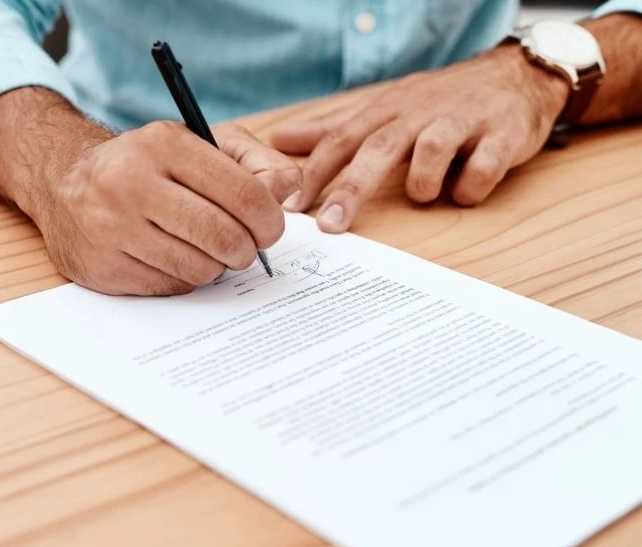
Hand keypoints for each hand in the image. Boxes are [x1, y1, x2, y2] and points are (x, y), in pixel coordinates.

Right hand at [33, 122, 300, 295]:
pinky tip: (167, 256)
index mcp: (164, 145)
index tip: (269, 228)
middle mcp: (131, 183)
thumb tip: (288, 193)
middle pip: (224, 236)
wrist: (64, 185)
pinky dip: (181, 277)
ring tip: (201, 248)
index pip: (244, 193)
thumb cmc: (146, 165)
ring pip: (200, 269)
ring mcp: (112, 228)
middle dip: (246, 250)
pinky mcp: (103, 266)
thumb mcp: (199, 143)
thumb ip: (254, 162)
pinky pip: (170, 286)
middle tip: (244, 248)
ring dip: (213, 266)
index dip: (269, 219)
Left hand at [271, 45, 568, 232]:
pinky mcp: (503, 133)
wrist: (515, 75)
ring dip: (423, 181)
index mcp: (388, 110)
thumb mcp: (383, 109)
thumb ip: (332, 129)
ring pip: (433, 149)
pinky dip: (472, 185)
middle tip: (332, 225)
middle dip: (352, 188)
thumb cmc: (437, 102)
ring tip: (424, 194)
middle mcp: (420, 112)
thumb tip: (279, 139)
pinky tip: (466, 192)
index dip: (315, 173)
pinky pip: (485, 165)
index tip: (293, 208)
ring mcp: (463, 120)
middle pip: (379, 148)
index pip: (342, 139)